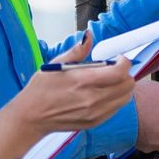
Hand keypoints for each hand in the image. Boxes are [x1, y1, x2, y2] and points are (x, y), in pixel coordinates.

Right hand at [7, 32, 134, 135]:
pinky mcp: (94, 123)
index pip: (119, 72)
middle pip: (127, 86)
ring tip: (110, 81)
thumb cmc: (41, 88)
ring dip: (123, 87)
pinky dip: (116, 99)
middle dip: (125, 74)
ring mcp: (94, 113)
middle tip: (115, 69)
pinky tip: (103, 93)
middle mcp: (92, 99)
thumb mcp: (56, 64)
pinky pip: (116, 109)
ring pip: (125, 98)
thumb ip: (77, 50)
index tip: (119, 59)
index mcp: (83, 81)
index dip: (124, 63)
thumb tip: (89, 36)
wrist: (31, 117)